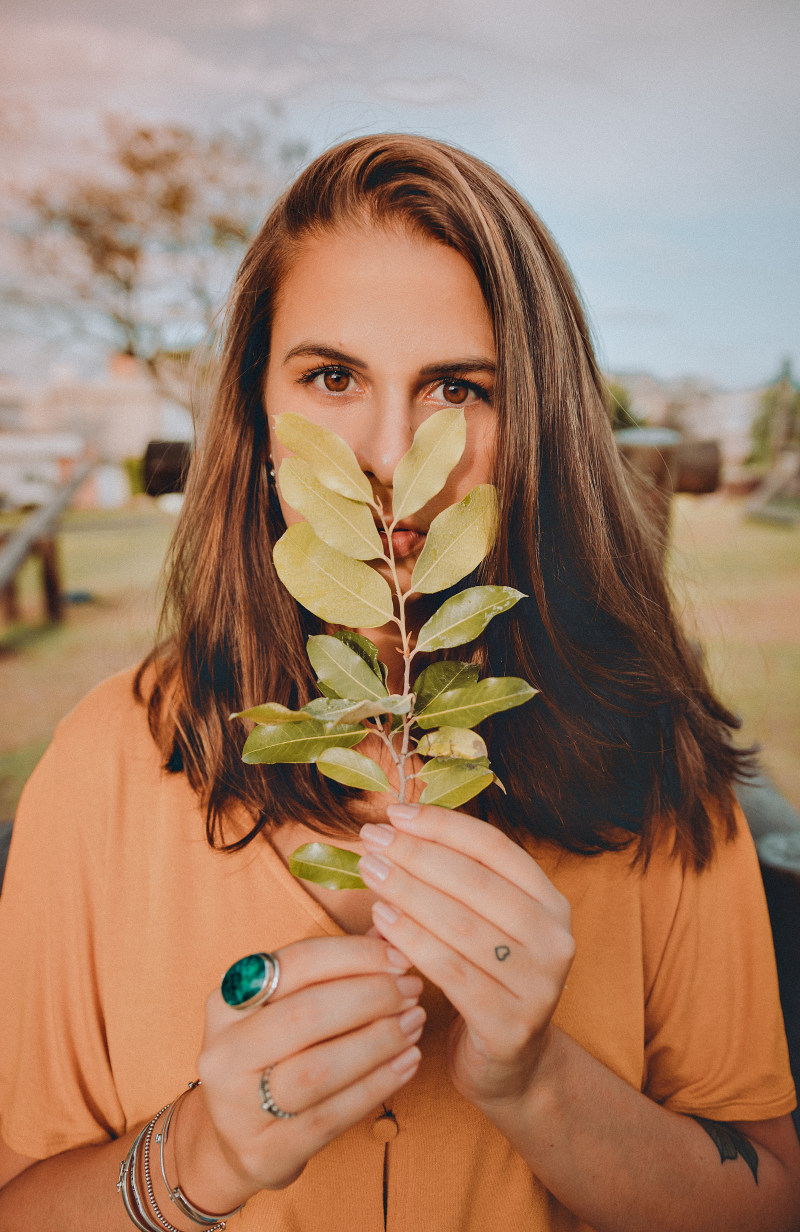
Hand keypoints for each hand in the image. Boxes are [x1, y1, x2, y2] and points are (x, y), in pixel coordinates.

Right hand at [183, 936, 423, 1202]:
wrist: (233, 1140)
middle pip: (306, 1014)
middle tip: (412, 991)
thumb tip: (390, 929)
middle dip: (371, 997)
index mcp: (227, 1001)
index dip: (354, 956)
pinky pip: (331, 1116)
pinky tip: (408, 1064)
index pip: (296, 963)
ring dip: (378, 1042)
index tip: (400, 957)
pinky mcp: (265, 1151)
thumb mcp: (289, 1007)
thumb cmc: (275, 1055)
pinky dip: (377, 1086)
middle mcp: (224, 1050)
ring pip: (318, 1068)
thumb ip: (334, 969)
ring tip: (414, 1024)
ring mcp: (238, 1106)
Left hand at [359, 804, 574, 1109]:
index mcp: (551, 902)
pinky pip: (451, 971)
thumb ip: (453, 880)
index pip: (494, 848)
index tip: (395, 813)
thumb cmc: (484, 978)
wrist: (509, 1066)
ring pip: (460, 924)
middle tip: (371, 840)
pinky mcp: (512, 1024)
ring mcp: (539, 984)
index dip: (443, 825)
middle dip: (416, 855)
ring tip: (370, 872)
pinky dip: (412, 941)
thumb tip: (394, 829)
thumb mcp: (482, 923)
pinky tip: (381, 921)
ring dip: (407, 892)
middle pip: (475, 882)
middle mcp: (555, 939)